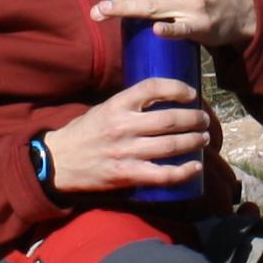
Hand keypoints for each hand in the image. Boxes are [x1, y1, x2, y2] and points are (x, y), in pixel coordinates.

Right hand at [41, 75, 213, 195]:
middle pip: (169, 119)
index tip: (192, 94)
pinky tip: (195, 166)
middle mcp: (123, 126)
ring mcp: (125, 152)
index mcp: (116, 105)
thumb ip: (129, 105)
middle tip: (204, 120)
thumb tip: (162, 99)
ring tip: (204, 139)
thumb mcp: (103, 109)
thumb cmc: (84, 133)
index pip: (153, 88)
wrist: (58, 161)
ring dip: (193, 142)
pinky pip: (162, 174)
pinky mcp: (126, 174)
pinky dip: (183, 171)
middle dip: (194, 119)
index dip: (178, 88)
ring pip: (170, 145)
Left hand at [90, 0, 257, 49]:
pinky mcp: (202, 26)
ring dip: (128, 11)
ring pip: (155, 8)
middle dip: (118, 2)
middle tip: (95, 12)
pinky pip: (182, 28)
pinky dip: (170, 29)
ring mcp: (194, 5)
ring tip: (105, 14)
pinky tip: (157, 31)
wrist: (240, 10)